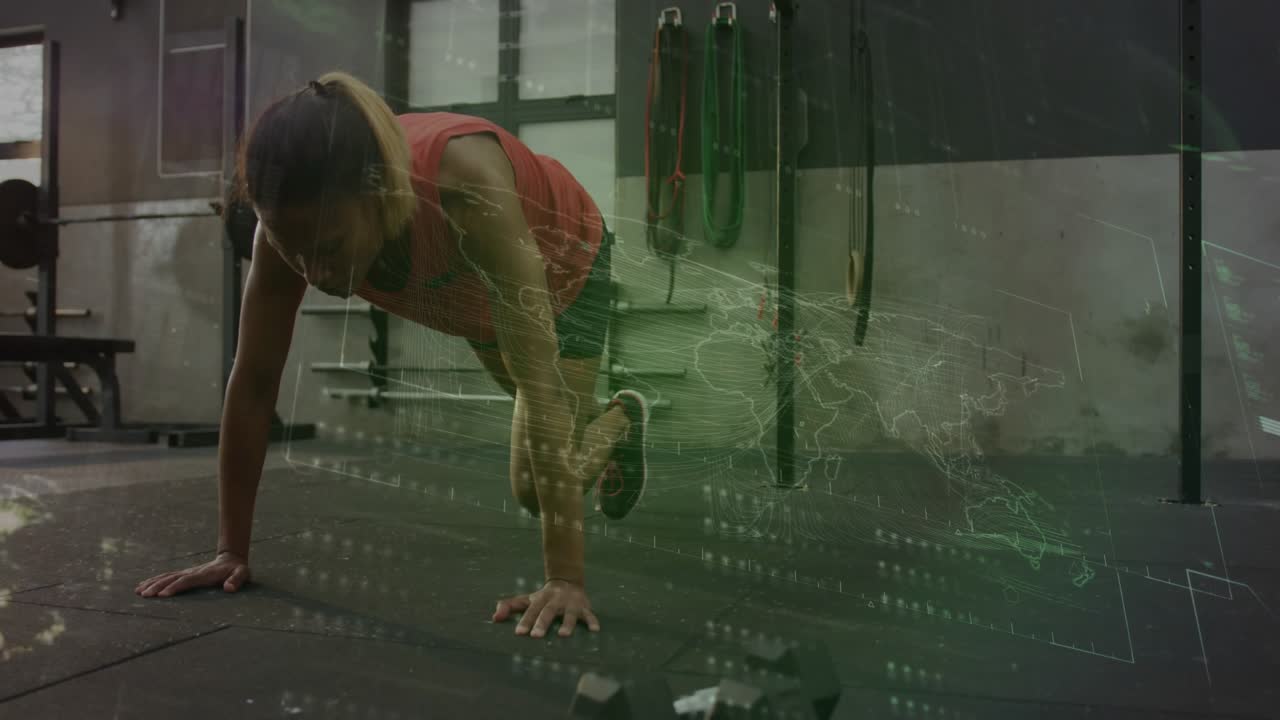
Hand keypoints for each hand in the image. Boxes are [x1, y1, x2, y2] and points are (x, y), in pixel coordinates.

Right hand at [134, 552, 250, 597]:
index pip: (187, 581)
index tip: (163, 595)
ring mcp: (187, 572)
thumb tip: (229, 588)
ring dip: (153, 583)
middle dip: (158, 586)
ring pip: (167, 576)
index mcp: (204, 574)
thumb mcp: (242, 574)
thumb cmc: (237, 570)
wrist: (232, 559)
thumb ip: (237, 580)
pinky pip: (167, 576)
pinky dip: (154, 580)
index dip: (175, 587)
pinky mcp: (184, 574)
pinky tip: (143, 586)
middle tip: (144, 595)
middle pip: (172, 578)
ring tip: (138, 591)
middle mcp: (192, 572)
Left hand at [492, 579, 600, 637]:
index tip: (519, 633)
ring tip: (563, 636)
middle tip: (536, 636)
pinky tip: (594, 630)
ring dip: (567, 624)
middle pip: (548, 612)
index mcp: (540, 599)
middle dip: (542, 623)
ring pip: (569, 614)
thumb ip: (509, 606)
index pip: (531, 610)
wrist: (567, 581)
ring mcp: (570, 604)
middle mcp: (555, 601)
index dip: (525, 621)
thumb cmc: (543, 597)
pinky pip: (589, 614)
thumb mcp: (526, 599)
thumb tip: (494, 618)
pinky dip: (592, 621)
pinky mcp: (584, 607)